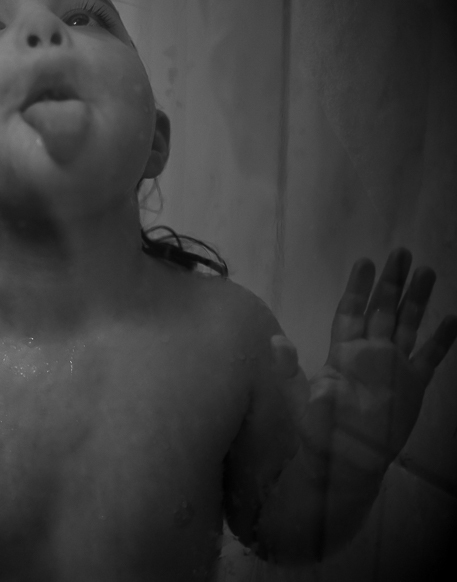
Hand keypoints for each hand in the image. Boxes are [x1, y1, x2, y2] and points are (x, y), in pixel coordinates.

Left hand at [272, 248, 456, 476]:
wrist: (347, 462)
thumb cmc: (319, 433)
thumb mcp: (299, 402)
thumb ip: (289, 371)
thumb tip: (276, 340)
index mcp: (343, 352)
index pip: (351, 311)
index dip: (357, 287)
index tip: (365, 261)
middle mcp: (370, 352)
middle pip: (382, 309)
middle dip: (391, 282)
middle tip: (402, 252)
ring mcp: (393, 365)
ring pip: (408, 324)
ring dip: (417, 299)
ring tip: (429, 272)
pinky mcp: (414, 383)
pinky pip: (430, 356)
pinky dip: (442, 338)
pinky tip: (452, 318)